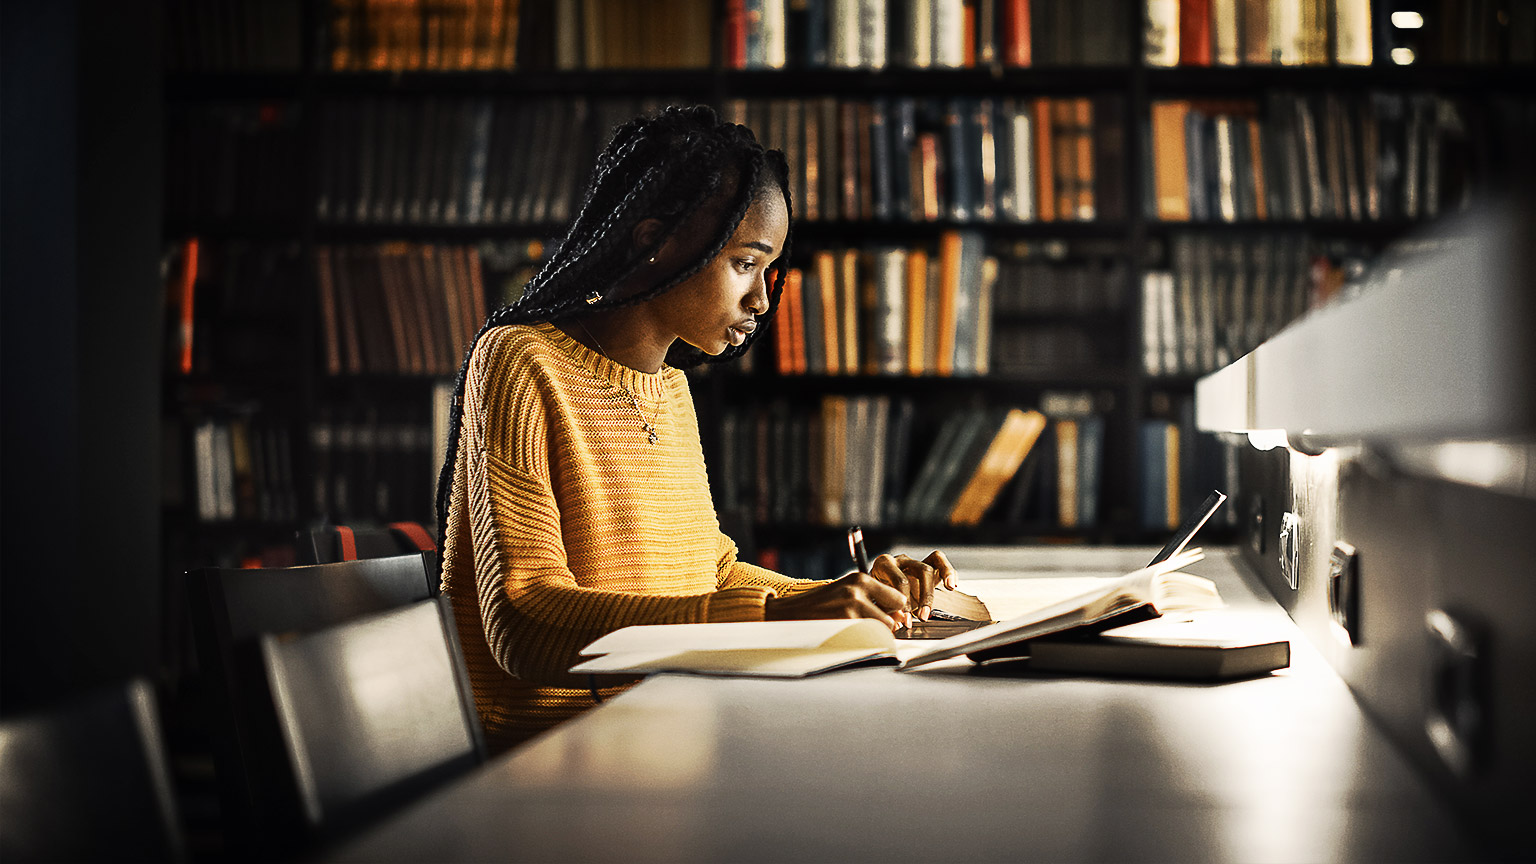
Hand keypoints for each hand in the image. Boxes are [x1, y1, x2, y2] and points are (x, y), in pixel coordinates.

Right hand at [763, 572, 908, 630]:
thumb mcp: (846, 592)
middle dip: (887, 624)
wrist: (789, 613)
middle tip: (870, 626)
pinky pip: (870, 638)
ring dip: (875, 633)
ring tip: (857, 630)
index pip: (898, 597)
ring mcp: (852, 607)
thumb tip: (900, 618)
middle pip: (894, 615)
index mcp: (860, 578)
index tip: (887, 616)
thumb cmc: (820, 604)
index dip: (895, 610)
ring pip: (884, 629)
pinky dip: (864, 641)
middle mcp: (858, 590)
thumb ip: (872, 600)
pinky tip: (849, 635)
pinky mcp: (846, 623)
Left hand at [866, 550, 957, 621]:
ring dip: (931, 593)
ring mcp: (913, 561)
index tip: (906, 620)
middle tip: (922, 617)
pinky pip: (940, 562)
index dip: (906, 602)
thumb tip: (898, 623)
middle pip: (920, 572)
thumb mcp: (877, 603)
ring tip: (933, 607)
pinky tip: (952, 586)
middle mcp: (900, 560)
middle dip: (924, 597)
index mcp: (884, 564)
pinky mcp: (926, 565)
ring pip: (929, 569)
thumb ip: (886, 611)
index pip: (901, 580)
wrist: (877, 590)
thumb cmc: (877, 597)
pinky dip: (948, 573)